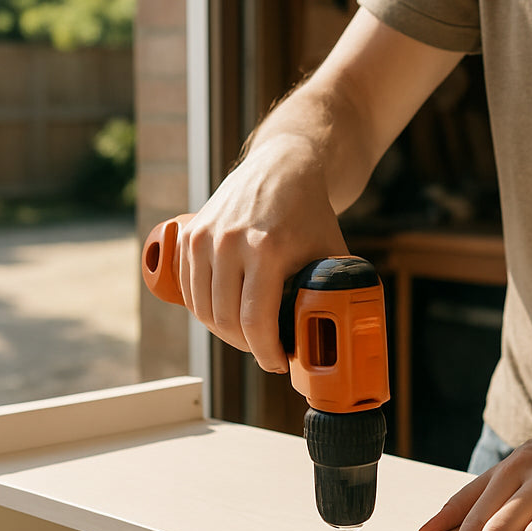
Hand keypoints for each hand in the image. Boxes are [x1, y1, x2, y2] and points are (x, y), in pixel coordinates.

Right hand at [176, 135, 348, 372]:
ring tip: (247, 337)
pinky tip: (226, 318)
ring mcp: (205, 237)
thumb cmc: (310, 213)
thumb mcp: (330, 253)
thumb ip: (335, 292)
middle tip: (265, 351)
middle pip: (226, 320)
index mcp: (267, 249)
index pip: (255, 321)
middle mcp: (230, 243)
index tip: (277, 363)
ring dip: (224, 333)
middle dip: (246, 346)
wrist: (282, 167)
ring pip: (204, 309)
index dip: (265, 352)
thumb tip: (340, 337)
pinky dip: (205, 311)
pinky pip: (191, 290)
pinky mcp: (191, 235)